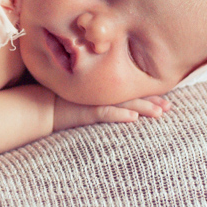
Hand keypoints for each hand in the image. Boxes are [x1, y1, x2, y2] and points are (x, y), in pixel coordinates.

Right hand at [53, 95, 171, 131]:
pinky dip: (120, 114)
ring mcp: (93, 101)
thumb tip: (111, 93)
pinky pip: (105, 113)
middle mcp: (99, 93)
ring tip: (160, 112)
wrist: (37, 106)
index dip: (145, 92)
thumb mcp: (78, 95)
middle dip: (151, 100)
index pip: (127, 89)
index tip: (163, 97)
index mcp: (100, 89)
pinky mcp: (85, 111)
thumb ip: (93, 91)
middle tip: (169, 105)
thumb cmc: (56, 99)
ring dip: (143, 107)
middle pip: (130, 94)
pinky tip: (133, 118)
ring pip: (124, 103)